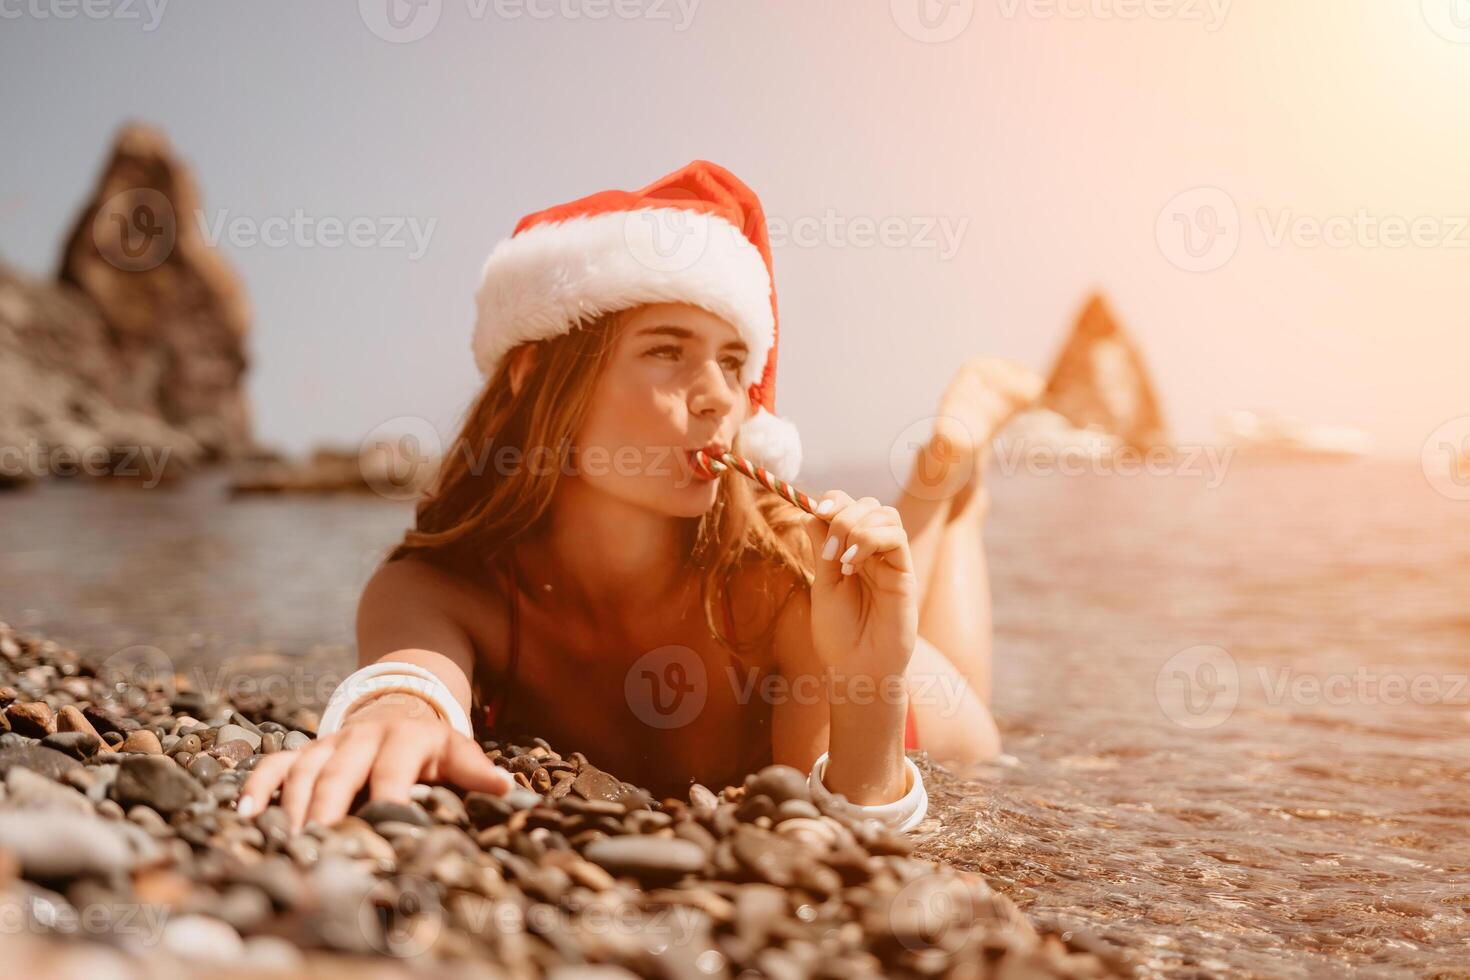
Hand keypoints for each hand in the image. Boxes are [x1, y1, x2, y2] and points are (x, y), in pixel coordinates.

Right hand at [237, 693, 514, 830]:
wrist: (400, 707)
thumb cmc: (431, 746)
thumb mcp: (456, 751)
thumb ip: (475, 769)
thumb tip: (505, 787)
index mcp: (405, 740)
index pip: (393, 772)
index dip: (388, 799)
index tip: (385, 830)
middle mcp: (362, 738)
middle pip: (340, 773)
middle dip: (327, 808)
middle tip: (318, 844)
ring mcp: (330, 744)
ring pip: (304, 770)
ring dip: (291, 805)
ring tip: (286, 841)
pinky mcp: (307, 751)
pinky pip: (276, 764)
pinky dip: (259, 784)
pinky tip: (245, 813)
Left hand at [799, 491, 918, 688]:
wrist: (857, 667)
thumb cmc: (838, 633)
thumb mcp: (822, 583)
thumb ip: (823, 546)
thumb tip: (810, 510)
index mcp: (848, 549)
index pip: (846, 506)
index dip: (832, 500)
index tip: (815, 511)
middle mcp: (872, 551)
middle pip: (866, 504)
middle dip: (843, 514)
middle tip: (829, 549)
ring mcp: (890, 560)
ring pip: (885, 514)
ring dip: (856, 526)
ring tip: (842, 560)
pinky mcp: (905, 573)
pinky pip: (896, 537)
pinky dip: (871, 539)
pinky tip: (854, 563)